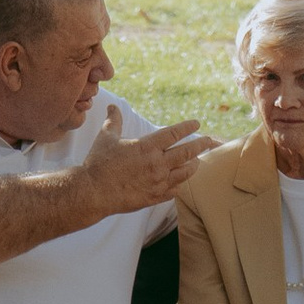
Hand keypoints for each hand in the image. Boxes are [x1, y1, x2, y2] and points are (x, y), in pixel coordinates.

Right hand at [75, 101, 212, 218]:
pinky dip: (180, 184)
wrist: (94, 192)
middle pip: (186, 153)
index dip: (187, 127)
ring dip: (193, 166)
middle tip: (210, 141)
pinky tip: (181, 182)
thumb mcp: (107, 137)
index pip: (174, 133)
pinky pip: (174, 190)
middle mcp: (157, 163)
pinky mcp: (155, 197)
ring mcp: (158, 182)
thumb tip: (112, 106)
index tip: (196, 124)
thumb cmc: (99, 163)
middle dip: (200, 145)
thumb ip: (114, 121)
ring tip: (198, 161)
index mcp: (147, 146)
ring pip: (185, 173)